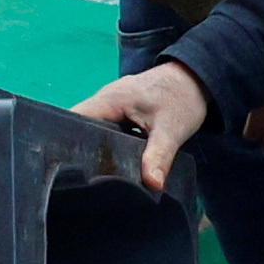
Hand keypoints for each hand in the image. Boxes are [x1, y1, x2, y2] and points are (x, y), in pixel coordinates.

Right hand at [74, 63, 215, 192]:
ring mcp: (112, 105)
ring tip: (92, 176)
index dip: (67, 141)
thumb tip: (152, 186)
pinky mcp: (121, 111)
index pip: (74, 120)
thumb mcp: (172, 130)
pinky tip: (111, 163)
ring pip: (93, 129)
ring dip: (94, 148)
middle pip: (80, 127)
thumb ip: (159, 157)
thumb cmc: (182, 98)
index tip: (69, 168)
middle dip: (79, 149)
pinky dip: (107, 144)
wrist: (197, 77)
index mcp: (109, 100)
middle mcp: (104, 100)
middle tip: (81, 179)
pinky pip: (105, 128)